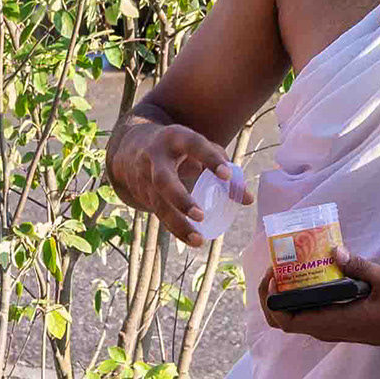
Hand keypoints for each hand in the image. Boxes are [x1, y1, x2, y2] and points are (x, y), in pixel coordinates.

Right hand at [107, 108, 217, 239]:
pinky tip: (191, 240)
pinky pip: (159, 215)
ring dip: (178, 224)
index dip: (210, 159)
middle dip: (180, 199)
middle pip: (164, 180)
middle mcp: (155, 158)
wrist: (131, 148)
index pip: (193, 145)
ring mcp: (145, 179)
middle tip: (201, 215)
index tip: (226, 175)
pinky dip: (175, 229)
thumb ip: (224, 167)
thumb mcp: (199, 147)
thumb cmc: (179, 147)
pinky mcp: (143, 195)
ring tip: (199, 240)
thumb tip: (248, 199)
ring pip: (159, 204)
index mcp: (175, 138)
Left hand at [262, 257, 379, 351]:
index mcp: (333, 322)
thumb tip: (336, 251)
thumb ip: (361, 266)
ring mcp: (330, 327)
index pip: (287, 321)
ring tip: (287, 267)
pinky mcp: (335, 323)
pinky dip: (298, 297)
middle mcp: (326, 329)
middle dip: (270, 295)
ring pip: (293, 317)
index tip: (274, 276)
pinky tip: (308, 275)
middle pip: (283, 320)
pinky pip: (307, 313)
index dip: (272, 300)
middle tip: (275, 268)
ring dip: (283, 295)